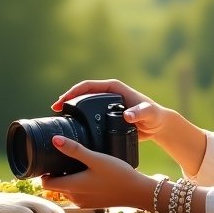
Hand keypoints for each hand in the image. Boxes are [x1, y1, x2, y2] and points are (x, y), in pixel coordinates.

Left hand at [40, 137, 151, 210]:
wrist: (137, 192)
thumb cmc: (117, 174)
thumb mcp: (95, 158)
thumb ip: (75, 150)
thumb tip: (55, 140)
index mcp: (72, 187)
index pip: (46, 184)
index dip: (43, 172)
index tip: (48, 159)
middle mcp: (75, 198)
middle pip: (56, 186)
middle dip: (56, 174)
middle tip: (63, 157)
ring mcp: (84, 202)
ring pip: (67, 190)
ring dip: (67, 179)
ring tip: (76, 163)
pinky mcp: (92, 203)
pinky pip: (77, 193)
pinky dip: (77, 184)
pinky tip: (88, 172)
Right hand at [52, 78, 176, 140]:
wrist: (158, 125)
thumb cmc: (155, 116)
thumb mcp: (148, 114)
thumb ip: (140, 113)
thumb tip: (128, 115)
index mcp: (114, 88)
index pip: (89, 86)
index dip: (74, 92)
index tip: (62, 101)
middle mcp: (109, 94)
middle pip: (83, 93)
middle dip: (68, 99)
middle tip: (55, 109)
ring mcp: (107, 104)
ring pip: (85, 104)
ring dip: (72, 108)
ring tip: (59, 116)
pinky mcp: (107, 115)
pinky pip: (90, 114)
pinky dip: (80, 117)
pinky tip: (72, 126)